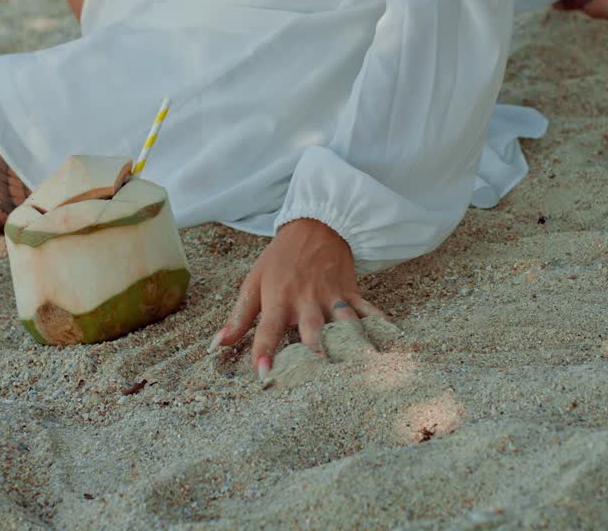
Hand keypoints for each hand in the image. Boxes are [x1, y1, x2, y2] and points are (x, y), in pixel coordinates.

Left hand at [209, 218, 383, 381]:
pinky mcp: (352, 292)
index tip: (264, 376)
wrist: (314, 226)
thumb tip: (216, 346)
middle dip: (315, 356)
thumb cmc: (279, 260)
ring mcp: (332, 296)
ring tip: (358, 371)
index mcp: (279, 298)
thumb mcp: (254, 282)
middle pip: (312, 332)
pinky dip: (380, 327)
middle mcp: (306, 300)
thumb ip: (239, 316)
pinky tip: (391, 345)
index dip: (265, 352)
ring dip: (350, 347)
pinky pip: (369, 312)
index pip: (268, 330)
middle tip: (318, 381)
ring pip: (344, 325)